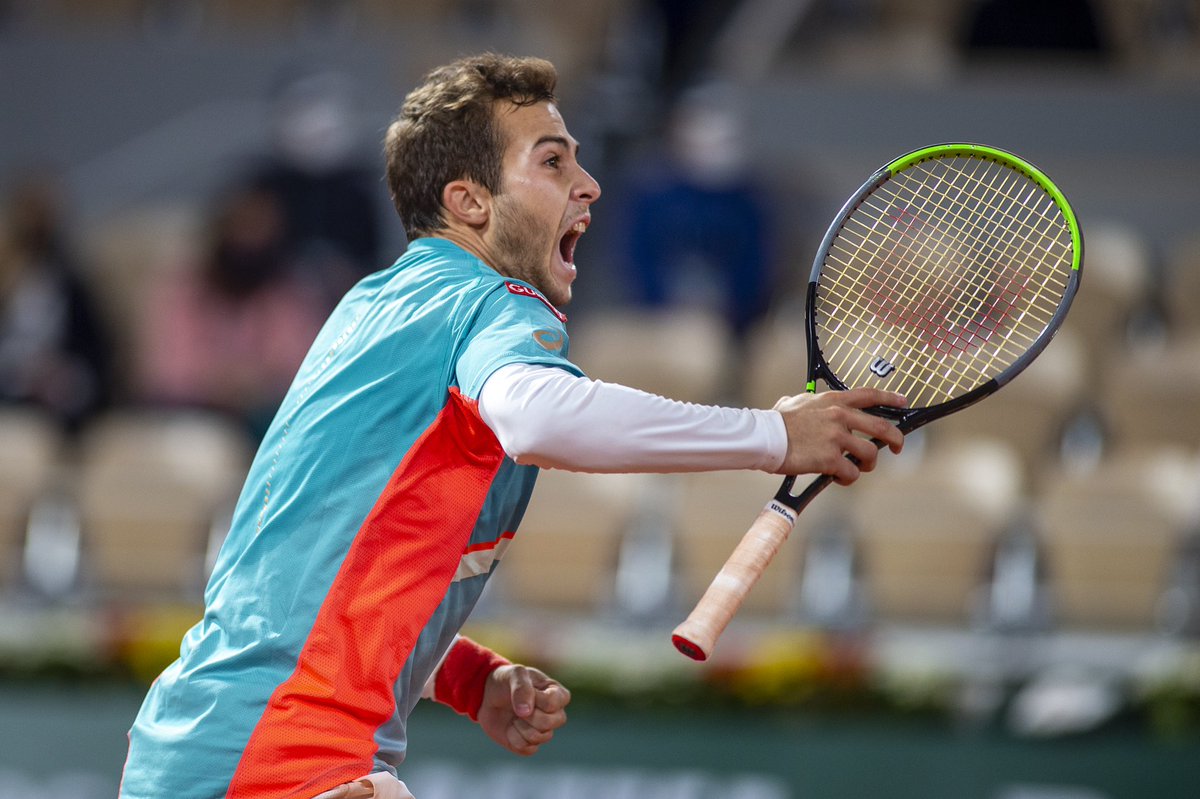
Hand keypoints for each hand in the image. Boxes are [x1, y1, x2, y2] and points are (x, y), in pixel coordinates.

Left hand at [477, 664, 570, 755]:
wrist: (488, 696)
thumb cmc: (507, 681)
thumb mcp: (514, 674)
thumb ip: (522, 688)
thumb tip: (526, 712)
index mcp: (558, 694)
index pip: (553, 703)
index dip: (535, 700)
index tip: (523, 691)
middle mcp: (555, 714)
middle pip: (551, 722)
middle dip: (529, 715)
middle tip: (517, 707)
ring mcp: (543, 730)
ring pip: (540, 737)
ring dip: (520, 727)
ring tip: (514, 716)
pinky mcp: (530, 744)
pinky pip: (528, 749)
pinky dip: (514, 739)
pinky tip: (510, 728)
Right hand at [773, 388, 906, 483]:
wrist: (765, 436)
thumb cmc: (775, 421)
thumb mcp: (793, 402)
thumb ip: (805, 403)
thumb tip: (794, 401)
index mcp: (834, 401)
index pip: (870, 395)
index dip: (891, 398)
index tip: (903, 402)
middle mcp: (840, 417)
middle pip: (882, 428)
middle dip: (896, 439)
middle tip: (897, 448)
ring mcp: (837, 438)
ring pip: (870, 454)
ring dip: (866, 464)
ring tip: (856, 468)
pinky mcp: (831, 459)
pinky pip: (852, 473)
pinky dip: (848, 478)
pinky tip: (837, 478)